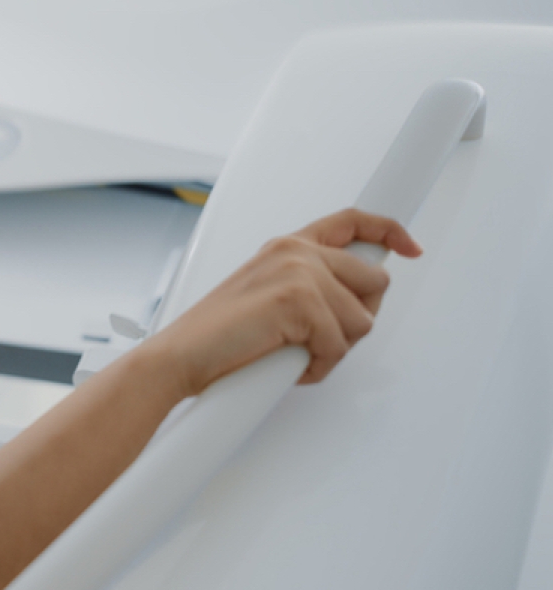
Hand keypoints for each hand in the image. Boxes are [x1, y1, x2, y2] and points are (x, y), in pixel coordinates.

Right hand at [149, 209, 421, 393]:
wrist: (180, 357)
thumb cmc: (215, 337)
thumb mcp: (265, 296)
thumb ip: (306, 287)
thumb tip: (350, 304)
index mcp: (287, 246)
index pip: (352, 221)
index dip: (389, 231)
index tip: (409, 247)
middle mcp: (296, 251)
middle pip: (374, 281)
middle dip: (357, 318)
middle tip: (323, 340)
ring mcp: (299, 272)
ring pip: (362, 320)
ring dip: (335, 349)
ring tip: (298, 356)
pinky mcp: (300, 300)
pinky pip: (340, 344)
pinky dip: (320, 367)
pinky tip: (292, 367)